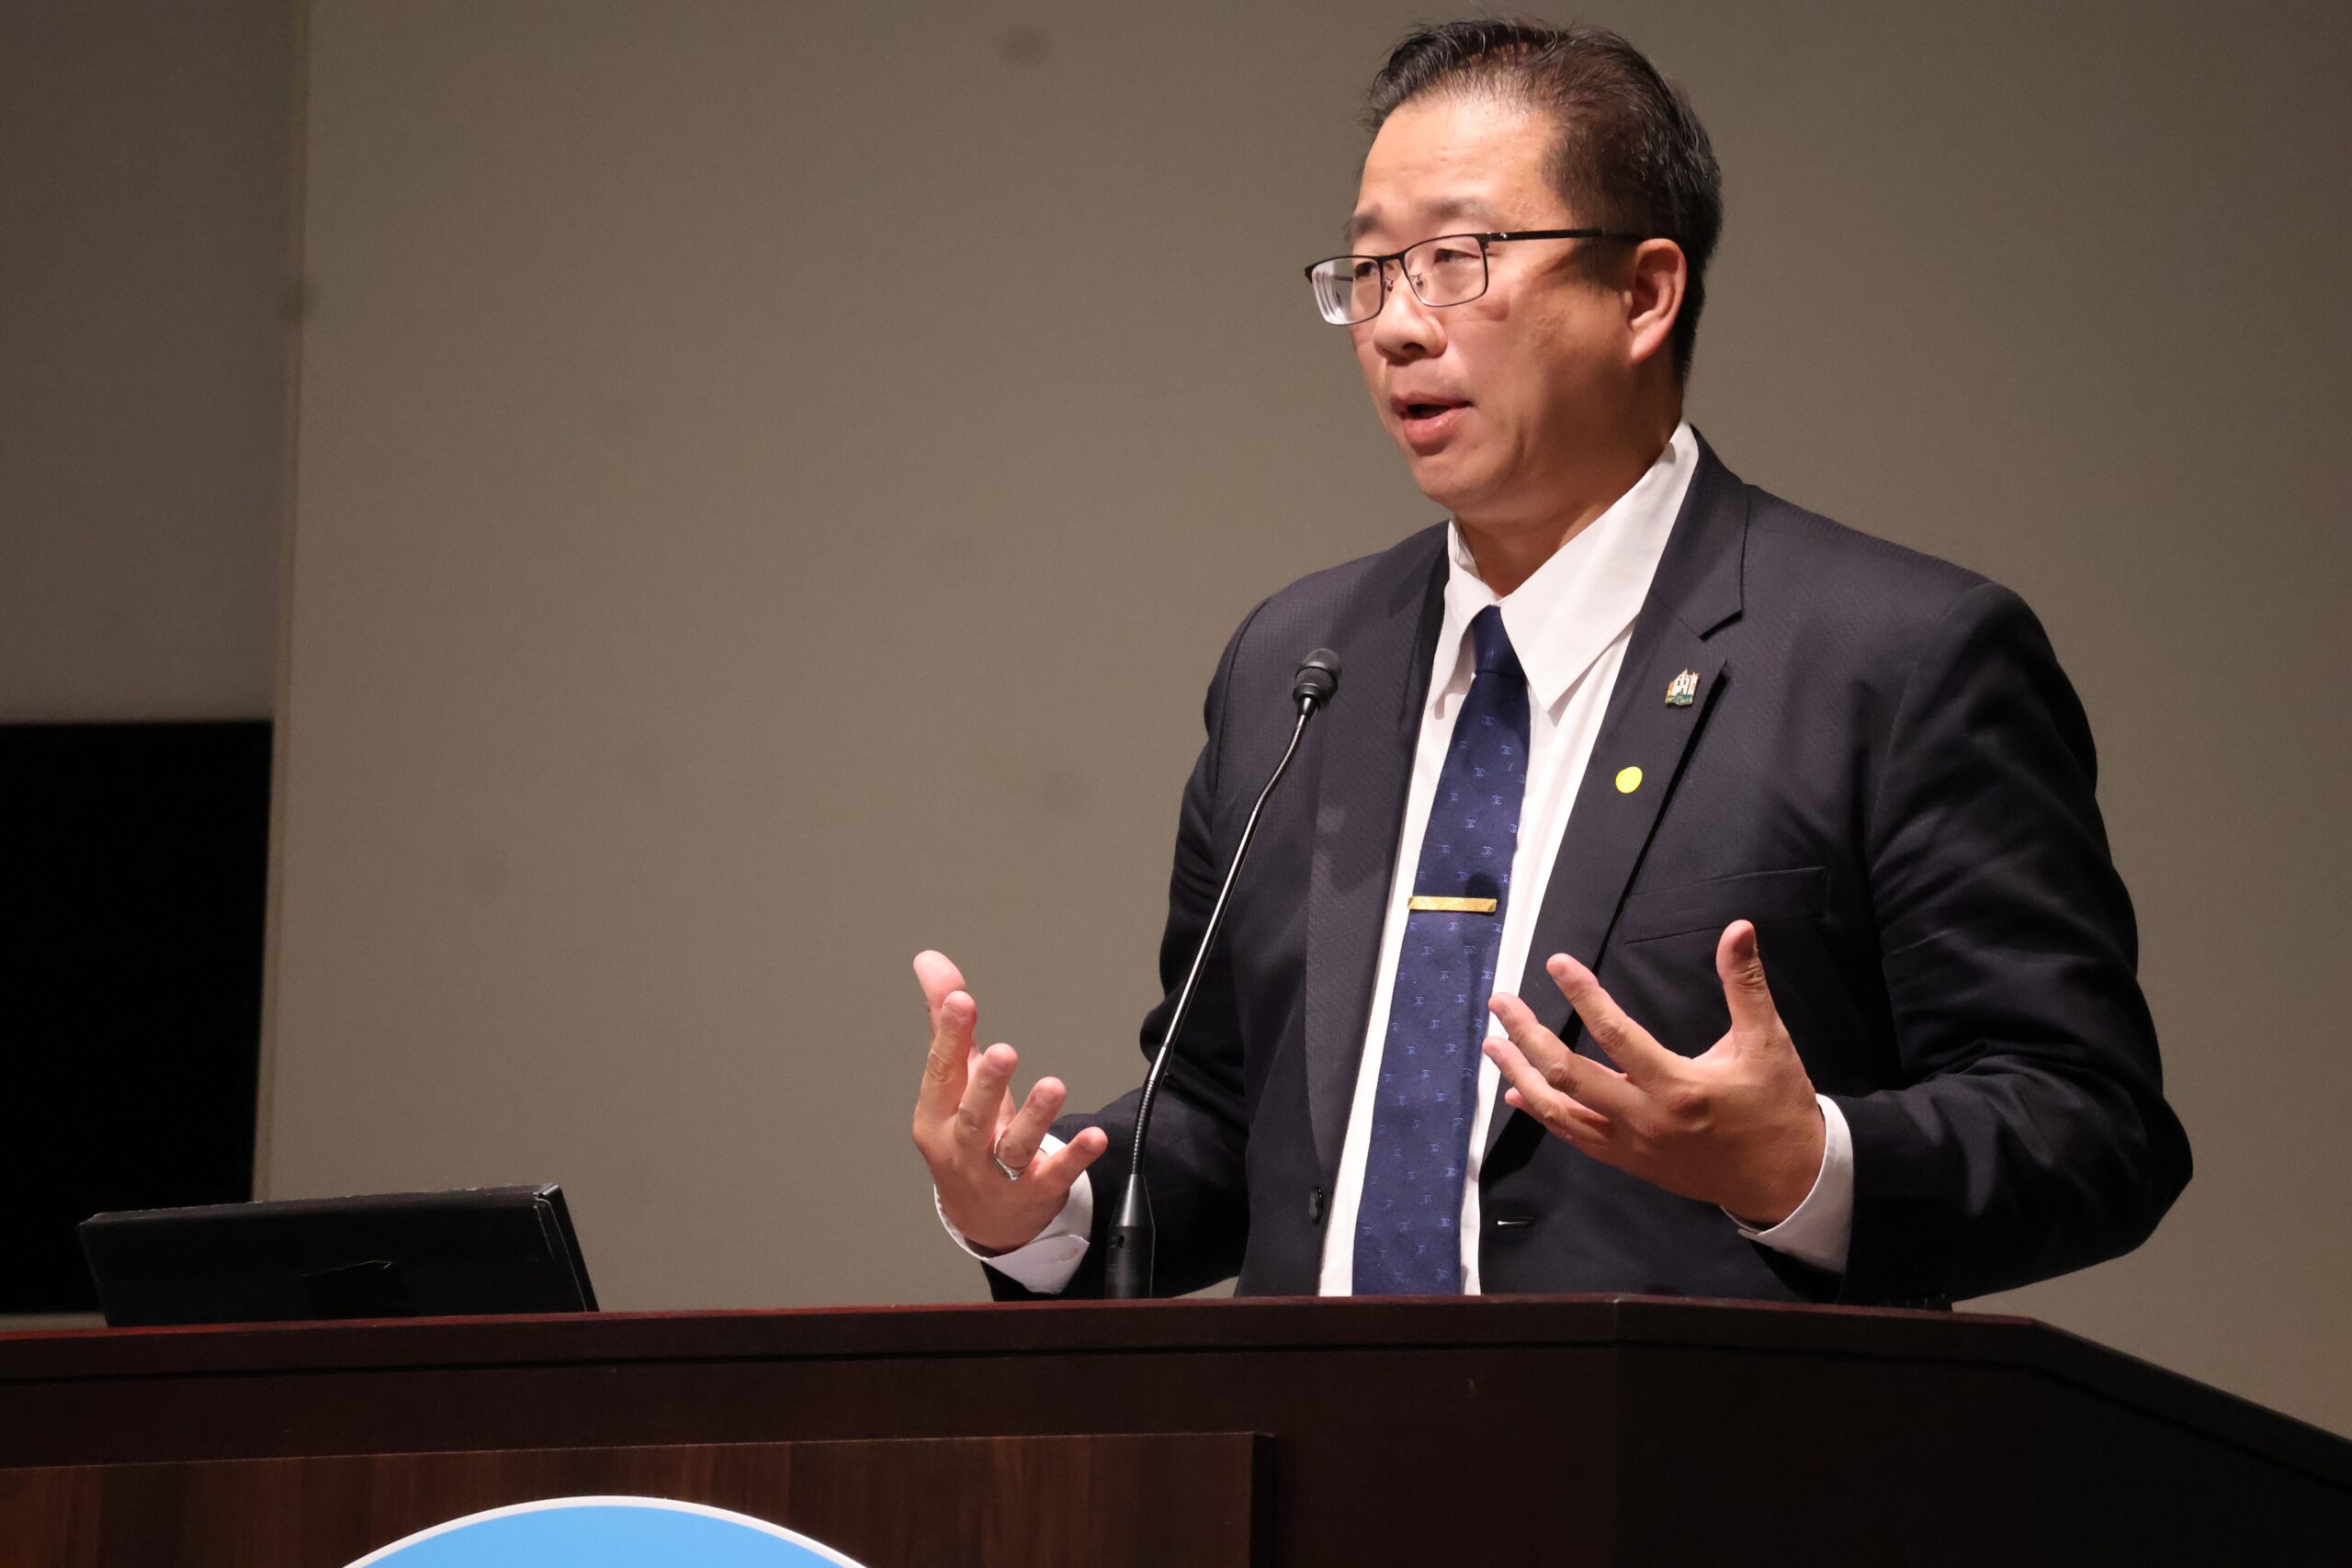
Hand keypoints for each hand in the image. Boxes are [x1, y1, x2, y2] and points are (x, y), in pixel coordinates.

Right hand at [911, 950, 1108, 1253]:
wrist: (982, 1218)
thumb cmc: (963, 1138)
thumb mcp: (952, 1084)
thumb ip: (947, 1023)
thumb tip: (930, 960)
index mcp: (937, 1116)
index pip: (941, 1074)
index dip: (948, 1037)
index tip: (960, 1000)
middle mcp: (964, 1148)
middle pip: (974, 1117)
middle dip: (987, 1084)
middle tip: (1003, 1052)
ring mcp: (999, 1175)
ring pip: (1015, 1148)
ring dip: (1035, 1118)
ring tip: (1053, 1085)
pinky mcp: (1037, 1192)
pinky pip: (1056, 1174)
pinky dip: (1075, 1157)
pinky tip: (1095, 1137)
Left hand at [1483, 921, 1824, 1226]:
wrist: (1786, 1181)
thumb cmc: (1776, 1106)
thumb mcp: (1769, 1042)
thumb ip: (1746, 984)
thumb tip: (1738, 928)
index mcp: (1678, 1087)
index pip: (1616, 1035)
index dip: (1584, 996)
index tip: (1558, 963)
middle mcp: (1644, 1120)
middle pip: (1569, 1076)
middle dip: (1528, 1037)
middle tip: (1500, 1002)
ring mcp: (1631, 1146)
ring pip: (1560, 1112)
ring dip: (1521, 1074)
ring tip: (1492, 1043)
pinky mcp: (1629, 1163)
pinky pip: (1574, 1137)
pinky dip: (1542, 1113)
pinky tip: (1517, 1092)